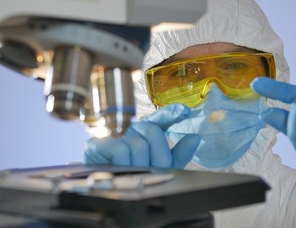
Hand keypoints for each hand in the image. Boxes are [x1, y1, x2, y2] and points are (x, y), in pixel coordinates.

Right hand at [84, 104, 200, 168]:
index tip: (185, 111)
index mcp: (148, 134)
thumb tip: (196, 138)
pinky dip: (124, 163)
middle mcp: (133, 130)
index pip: (161, 118)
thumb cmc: (135, 174)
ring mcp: (117, 136)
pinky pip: (121, 150)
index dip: (172, 112)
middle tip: (151, 169)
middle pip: (154, 133)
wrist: (102, 184)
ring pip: (139, 145)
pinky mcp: (100, 144)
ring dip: (139, 164)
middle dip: (157, 156)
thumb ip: (178, 153)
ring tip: (133, 172)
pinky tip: (120, 168)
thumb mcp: (160, 167)